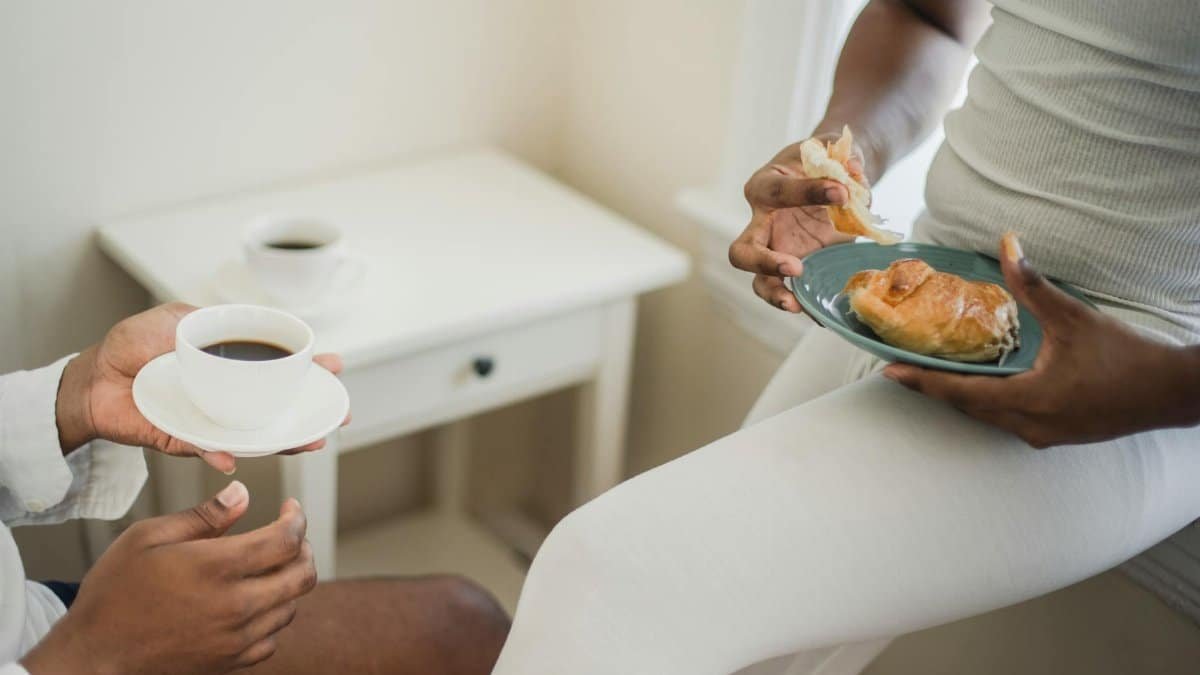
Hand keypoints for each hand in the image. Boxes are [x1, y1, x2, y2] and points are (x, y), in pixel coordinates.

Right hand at [21, 482, 315, 674]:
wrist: (95, 655)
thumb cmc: (115, 593)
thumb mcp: (149, 537)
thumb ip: (204, 516)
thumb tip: (242, 494)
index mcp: (216, 568)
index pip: (286, 539)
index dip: (297, 518)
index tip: (290, 509)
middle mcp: (235, 606)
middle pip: (303, 574)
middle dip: (304, 548)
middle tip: (290, 535)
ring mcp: (236, 639)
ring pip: (291, 606)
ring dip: (290, 582)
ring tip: (271, 566)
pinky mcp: (231, 662)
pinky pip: (273, 638)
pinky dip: (273, 616)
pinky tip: (255, 602)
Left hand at [56, 302, 348, 472]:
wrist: (92, 378)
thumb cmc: (131, 347)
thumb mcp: (177, 319)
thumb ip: (210, 321)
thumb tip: (247, 326)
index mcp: (231, 366)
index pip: (278, 369)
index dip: (309, 370)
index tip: (334, 367)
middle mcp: (228, 396)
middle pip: (279, 408)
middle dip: (312, 413)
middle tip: (339, 413)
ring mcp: (211, 421)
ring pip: (256, 435)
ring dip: (284, 442)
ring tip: (309, 442)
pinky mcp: (185, 441)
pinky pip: (208, 451)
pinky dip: (220, 456)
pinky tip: (235, 458)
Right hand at [729, 132, 863, 312]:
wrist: (831, 178)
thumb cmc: (820, 161)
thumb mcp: (830, 149)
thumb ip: (842, 157)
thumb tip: (852, 171)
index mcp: (764, 187)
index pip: (777, 192)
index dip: (808, 191)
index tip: (843, 192)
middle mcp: (761, 223)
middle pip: (743, 251)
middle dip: (762, 262)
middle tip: (794, 267)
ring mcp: (775, 251)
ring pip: (759, 281)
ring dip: (774, 294)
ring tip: (795, 304)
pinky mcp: (794, 267)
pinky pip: (792, 290)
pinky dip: (806, 304)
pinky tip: (822, 315)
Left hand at [883, 234, 1199, 447]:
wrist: (1170, 393)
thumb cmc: (1125, 356)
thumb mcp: (1073, 317)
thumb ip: (1034, 284)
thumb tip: (1008, 244)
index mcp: (1028, 400)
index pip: (960, 392)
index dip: (922, 381)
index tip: (888, 372)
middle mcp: (1029, 426)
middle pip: (966, 408)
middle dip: (931, 389)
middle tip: (898, 370)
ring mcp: (1042, 436)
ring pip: (985, 418)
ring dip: (957, 398)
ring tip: (927, 377)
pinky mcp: (1054, 436)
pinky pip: (1005, 421)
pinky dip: (984, 404)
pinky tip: (975, 387)